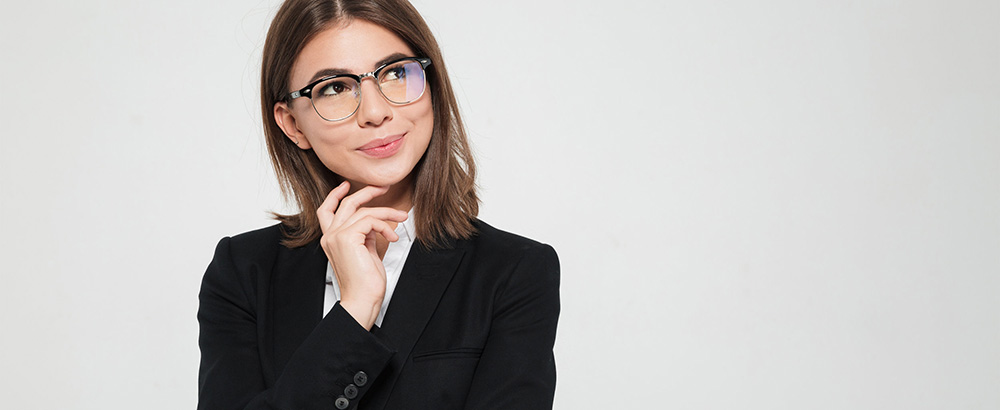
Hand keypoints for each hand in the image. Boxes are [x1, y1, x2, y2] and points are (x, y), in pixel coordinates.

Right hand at [317, 181, 408, 328]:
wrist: (362, 300)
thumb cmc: (365, 283)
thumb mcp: (365, 253)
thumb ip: (365, 236)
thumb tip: (374, 224)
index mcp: (331, 240)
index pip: (326, 210)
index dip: (335, 195)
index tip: (347, 185)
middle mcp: (330, 236)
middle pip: (346, 203)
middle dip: (367, 192)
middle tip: (384, 187)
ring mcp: (336, 236)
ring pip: (364, 210)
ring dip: (387, 212)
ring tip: (401, 217)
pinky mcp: (348, 238)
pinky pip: (370, 220)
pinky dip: (385, 225)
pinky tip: (392, 237)